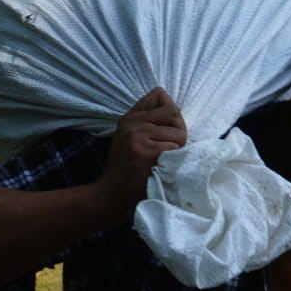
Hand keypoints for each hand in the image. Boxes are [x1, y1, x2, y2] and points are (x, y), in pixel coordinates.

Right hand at [96, 87, 186, 224]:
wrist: (111, 196)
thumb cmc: (127, 170)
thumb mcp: (131, 139)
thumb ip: (149, 121)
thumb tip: (171, 103)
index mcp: (130, 118)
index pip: (159, 95)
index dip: (171, 113)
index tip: (166, 130)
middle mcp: (132, 122)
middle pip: (174, 113)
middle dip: (179, 132)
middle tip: (168, 150)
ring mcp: (138, 135)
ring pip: (179, 133)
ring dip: (179, 149)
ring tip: (164, 161)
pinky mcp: (146, 151)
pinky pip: (176, 148)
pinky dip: (174, 160)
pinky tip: (161, 168)